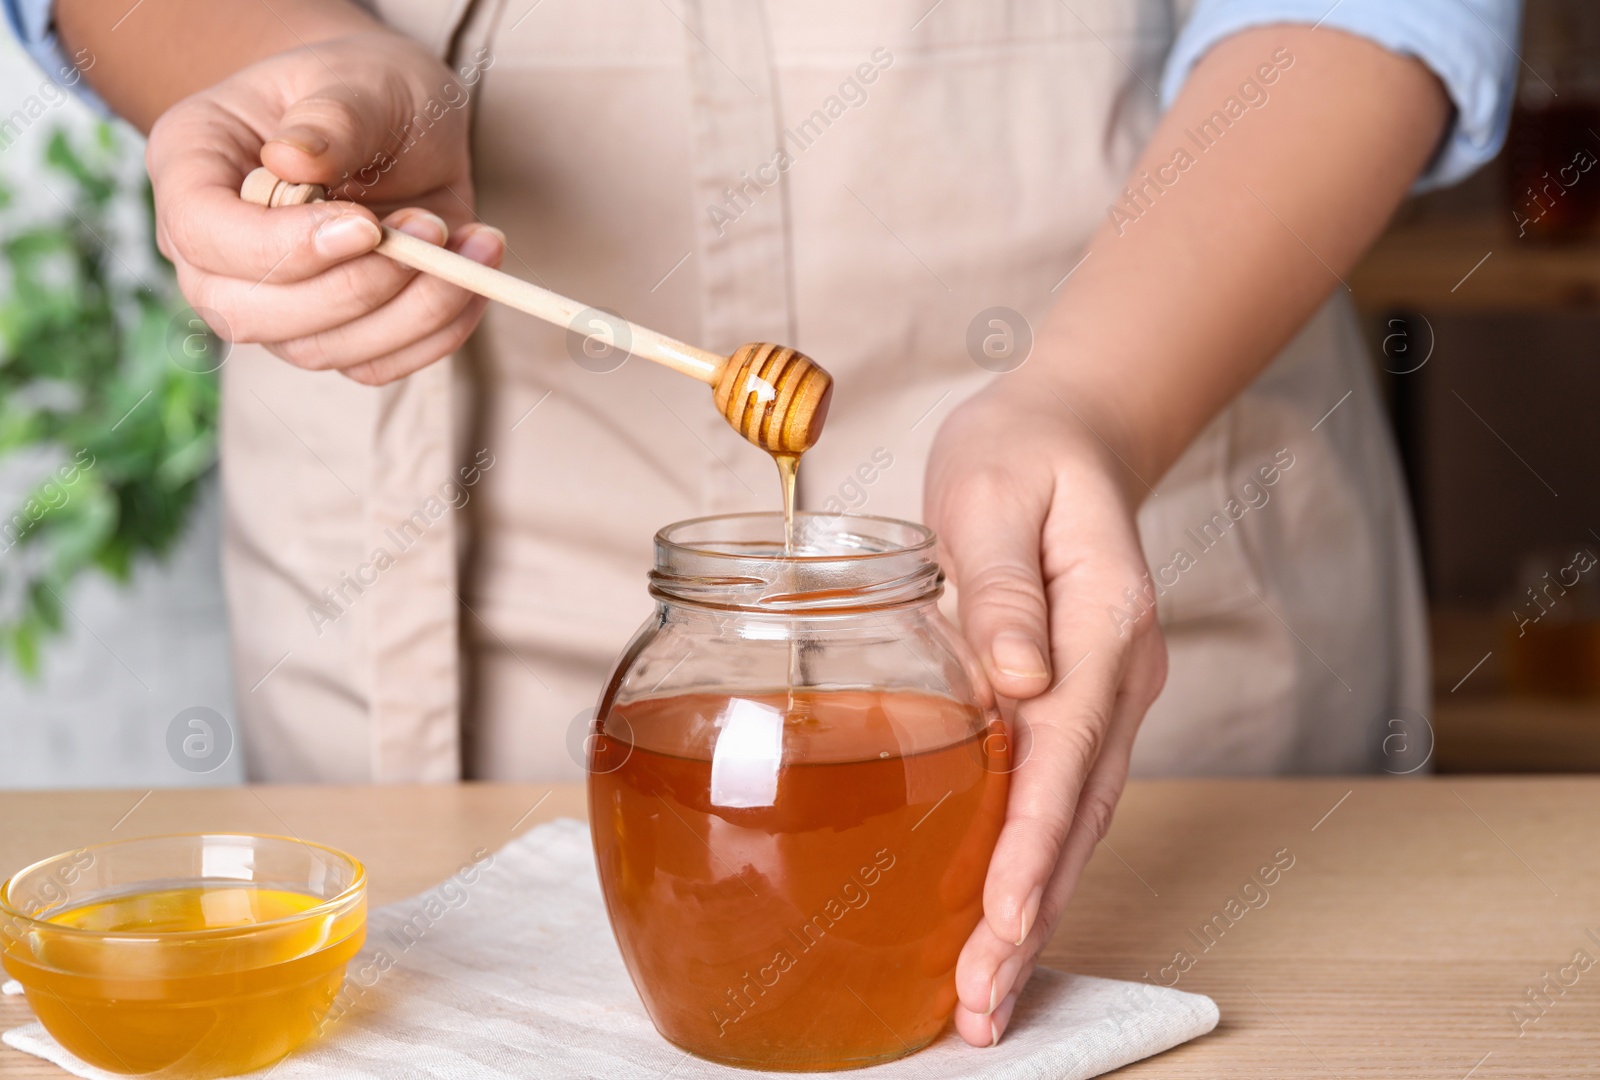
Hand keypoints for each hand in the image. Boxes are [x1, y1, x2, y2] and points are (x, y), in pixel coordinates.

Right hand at [146, 31, 502, 383]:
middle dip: (356, 287)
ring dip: (411, 309)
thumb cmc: (365, 90)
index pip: (201, 233)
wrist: (399, 120)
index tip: (366, 226)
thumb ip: (332, 116)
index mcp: (191, 167)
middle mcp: (214, 251)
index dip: (282, 247)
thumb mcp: (357, 79)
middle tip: (430, 228)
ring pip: (321, 350)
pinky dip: (437, 330)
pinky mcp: (333, 332)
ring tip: (466, 240)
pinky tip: (474, 270)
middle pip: (251, 315)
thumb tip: (294, 160)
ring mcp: (270, 302)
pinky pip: (377, 364)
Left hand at [925, 382, 1167, 1045]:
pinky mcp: (1082, 706)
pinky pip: (1063, 799)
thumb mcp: (993, 495)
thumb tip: (1014, 680)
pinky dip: (1036, 865)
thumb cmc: (1020, 458)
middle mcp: (1120, 675)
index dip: (1034, 839)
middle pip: (1080, 810)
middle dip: (1033, 911)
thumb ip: (1006, 588)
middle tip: (981, 1003)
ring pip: (1078, 820)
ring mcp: (1110, 696)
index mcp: (1104, 620)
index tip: (1004, 917)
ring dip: (1037, 908)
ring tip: (986, 992)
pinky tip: (1000, 919)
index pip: (1066, 747)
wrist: (1069, 436)